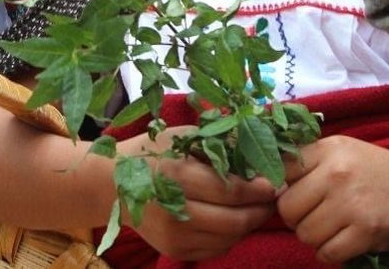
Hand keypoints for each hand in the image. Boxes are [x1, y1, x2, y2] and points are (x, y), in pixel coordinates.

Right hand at [125, 142, 276, 260]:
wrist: (111, 185)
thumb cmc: (151, 152)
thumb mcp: (183, 136)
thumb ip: (217, 143)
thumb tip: (256, 149)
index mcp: (178, 176)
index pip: (230, 190)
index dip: (258, 189)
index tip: (276, 181)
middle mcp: (177, 212)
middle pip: (234, 220)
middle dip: (261, 210)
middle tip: (275, 197)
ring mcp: (175, 237)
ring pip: (229, 238)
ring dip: (249, 224)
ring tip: (259, 207)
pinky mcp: (175, 252)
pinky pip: (215, 248)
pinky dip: (232, 235)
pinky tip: (236, 218)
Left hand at [278, 135, 388, 262]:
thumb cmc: (379, 171)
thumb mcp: (344, 152)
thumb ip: (310, 162)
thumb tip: (268, 184)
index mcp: (329, 148)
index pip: (280, 171)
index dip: (281, 188)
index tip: (293, 195)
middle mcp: (336, 172)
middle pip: (287, 207)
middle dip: (296, 218)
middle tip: (315, 216)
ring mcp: (351, 203)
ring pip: (304, 233)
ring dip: (314, 237)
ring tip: (333, 228)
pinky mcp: (366, 232)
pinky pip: (326, 253)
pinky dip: (331, 253)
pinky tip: (345, 241)